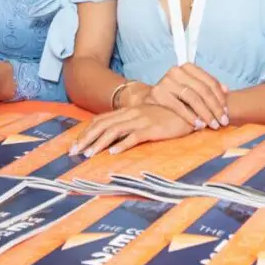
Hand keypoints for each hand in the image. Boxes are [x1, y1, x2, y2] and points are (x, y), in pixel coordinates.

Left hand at [72, 104, 193, 156]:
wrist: (190, 110)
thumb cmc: (167, 116)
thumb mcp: (146, 117)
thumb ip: (131, 124)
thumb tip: (113, 139)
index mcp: (128, 111)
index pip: (101, 121)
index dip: (86, 133)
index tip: (75, 145)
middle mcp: (132, 113)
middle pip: (103, 125)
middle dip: (86, 139)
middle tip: (74, 152)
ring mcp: (142, 120)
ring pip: (115, 130)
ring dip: (99, 143)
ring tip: (89, 154)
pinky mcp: (153, 128)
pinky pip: (135, 136)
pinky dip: (123, 144)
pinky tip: (113, 153)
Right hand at [147, 64, 229, 129]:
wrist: (151, 99)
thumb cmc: (177, 94)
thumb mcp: (193, 87)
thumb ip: (209, 87)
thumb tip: (227, 90)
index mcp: (188, 67)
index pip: (210, 82)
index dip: (220, 98)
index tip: (227, 112)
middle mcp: (177, 71)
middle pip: (203, 90)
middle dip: (215, 108)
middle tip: (223, 122)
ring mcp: (166, 81)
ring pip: (193, 98)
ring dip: (205, 114)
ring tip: (212, 125)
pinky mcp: (158, 93)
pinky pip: (179, 107)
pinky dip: (190, 117)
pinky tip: (198, 125)